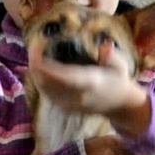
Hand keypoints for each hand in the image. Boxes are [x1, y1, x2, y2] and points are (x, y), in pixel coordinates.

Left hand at [29, 45, 150, 135]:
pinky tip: (39, 68)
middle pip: (49, 83)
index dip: (48, 66)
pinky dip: (40, 80)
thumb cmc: (117, 80)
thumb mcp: (120, 66)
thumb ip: (113, 56)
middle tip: (34, 47)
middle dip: (36, 65)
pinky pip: (47, 94)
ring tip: (34, 54)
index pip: (65, 77)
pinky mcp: (65, 108)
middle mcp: (77, 96)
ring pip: (44, 89)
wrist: (118, 104)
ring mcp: (70, 104)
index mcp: (91, 83)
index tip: (38, 51)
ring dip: (36, 72)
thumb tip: (105, 46)